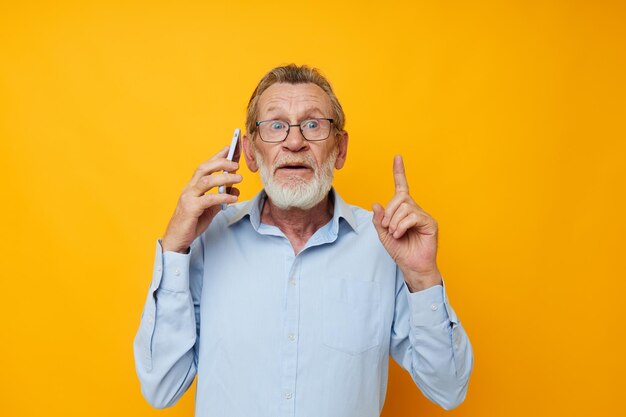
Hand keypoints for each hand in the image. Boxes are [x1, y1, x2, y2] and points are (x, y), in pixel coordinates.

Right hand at [161, 146, 242, 252]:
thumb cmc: (192, 222)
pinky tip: (233, 197)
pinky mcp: (191, 208)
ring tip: (239, 178)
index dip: (218, 155)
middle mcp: (189, 188)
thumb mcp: (209, 208)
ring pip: (206, 181)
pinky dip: (222, 196)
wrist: (177, 239)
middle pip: (204, 168)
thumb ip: (220, 198)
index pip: (206, 166)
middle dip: (221, 162)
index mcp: (193, 186)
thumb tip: (235, 191)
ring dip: (224, 177)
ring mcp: (189, 197)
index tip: (232, 146)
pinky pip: (208, 199)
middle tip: (236, 164)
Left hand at [372, 155, 441, 291]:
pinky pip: (413, 216)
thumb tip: (376, 204)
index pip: (401, 187)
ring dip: (394, 221)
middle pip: (399, 197)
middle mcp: (414, 209)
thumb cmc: (400, 251)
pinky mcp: (430, 223)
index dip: (399, 172)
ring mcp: (423, 216)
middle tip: (387, 227)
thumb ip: (379, 220)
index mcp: (403, 210)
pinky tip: (400, 234)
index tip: (397, 157)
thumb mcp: (384, 235)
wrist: (412, 267)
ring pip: (405, 206)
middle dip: (389, 211)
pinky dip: (402, 225)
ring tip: (395, 233)